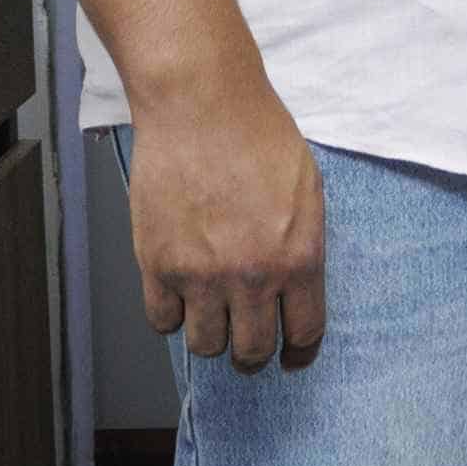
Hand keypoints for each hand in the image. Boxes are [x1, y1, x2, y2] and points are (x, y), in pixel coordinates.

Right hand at [123, 68, 328, 373]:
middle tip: (248, 346)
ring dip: (211, 336)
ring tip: (212, 319)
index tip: (292, 359)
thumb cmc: (258, 135)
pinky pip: (161, 320)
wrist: (203, 106)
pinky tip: (178, 299)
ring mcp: (201, 275)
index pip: (304, 332)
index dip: (298, 353)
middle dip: (252, 354)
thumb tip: (296, 283)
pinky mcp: (158, 265)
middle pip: (251, 351)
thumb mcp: (308, 190)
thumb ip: (302, 243)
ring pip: (205, 345)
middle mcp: (252, 276)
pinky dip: (170, 316)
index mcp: (299, 257)